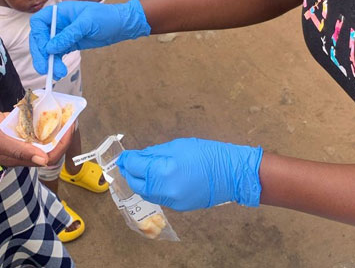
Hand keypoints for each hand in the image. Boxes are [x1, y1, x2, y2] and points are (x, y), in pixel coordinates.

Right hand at [0, 104, 73, 167]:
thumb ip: (18, 149)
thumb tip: (43, 160)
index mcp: (16, 157)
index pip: (46, 156)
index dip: (61, 144)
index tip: (70, 129)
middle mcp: (17, 148)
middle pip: (45, 143)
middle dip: (59, 132)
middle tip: (70, 115)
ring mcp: (12, 135)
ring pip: (36, 131)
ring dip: (49, 122)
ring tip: (62, 108)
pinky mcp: (7, 124)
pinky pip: (25, 120)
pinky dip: (34, 113)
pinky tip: (43, 103)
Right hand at [29, 0, 150, 74]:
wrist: (121, 25)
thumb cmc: (106, 17)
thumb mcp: (88, 23)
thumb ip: (69, 35)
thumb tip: (50, 48)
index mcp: (60, 12)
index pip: (39, 22)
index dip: (38, 35)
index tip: (44, 48)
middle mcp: (58, 22)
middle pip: (41, 38)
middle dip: (41, 54)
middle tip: (44, 68)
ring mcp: (63, 34)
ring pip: (48, 49)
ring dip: (49, 62)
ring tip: (57, 73)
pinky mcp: (69, 44)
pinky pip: (57, 54)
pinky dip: (56, 62)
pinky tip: (59, 70)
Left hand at [116, 137, 262, 210]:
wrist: (231, 174)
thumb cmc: (208, 154)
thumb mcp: (178, 146)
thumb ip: (155, 153)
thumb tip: (138, 157)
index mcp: (164, 171)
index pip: (136, 167)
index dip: (127, 161)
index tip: (123, 156)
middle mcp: (165, 190)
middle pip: (137, 184)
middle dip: (129, 173)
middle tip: (128, 164)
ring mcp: (172, 202)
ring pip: (147, 193)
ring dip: (140, 182)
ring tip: (140, 171)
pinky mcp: (179, 207)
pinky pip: (159, 197)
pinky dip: (153, 188)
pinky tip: (156, 179)